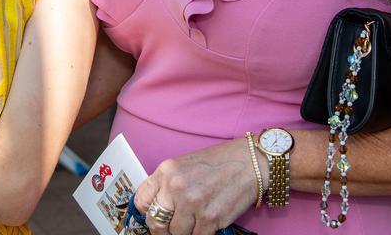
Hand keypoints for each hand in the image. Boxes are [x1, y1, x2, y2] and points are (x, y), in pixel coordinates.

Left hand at [134, 138, 257, 234]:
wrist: (250, 162)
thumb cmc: (219, 162)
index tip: (152, 217)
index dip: (145, 213)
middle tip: (169, 230)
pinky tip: (206, 224)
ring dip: (184, 232)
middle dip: (161, 230)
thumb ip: (168, 184)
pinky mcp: (210, 218)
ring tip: (194, 223)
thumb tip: (156, 207)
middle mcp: (176, 187)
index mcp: (167, 171)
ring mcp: (193, 204)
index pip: (141, 201)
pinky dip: (200, 234)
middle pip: (155, 222)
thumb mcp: (185, 165)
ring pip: (177, 234)